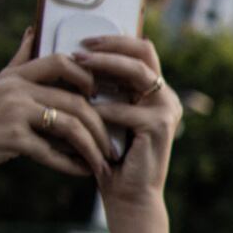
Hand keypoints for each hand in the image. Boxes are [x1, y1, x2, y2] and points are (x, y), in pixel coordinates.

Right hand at [0, 37, 118, 190]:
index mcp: (13, 77)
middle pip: (75, 100)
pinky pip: (53, 152)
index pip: (62, 62)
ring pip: (70, 126)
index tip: (101, 98)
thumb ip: (19, 64)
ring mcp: (10, 112)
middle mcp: (12, 89)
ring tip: (103, 162)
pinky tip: (82, 172)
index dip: (89, 78)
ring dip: (92, 147)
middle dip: (101, 125)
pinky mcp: (10, 138)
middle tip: (113, 143)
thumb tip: (33, 31)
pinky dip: (71, 165)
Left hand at [70, 37, 182, 205]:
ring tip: (77, 65)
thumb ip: (97, 88)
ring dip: (105, 65)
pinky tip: (82, 110)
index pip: (141, 50)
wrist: (127, 194)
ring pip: (137, 72)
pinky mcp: (159, 127)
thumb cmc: (108, 153)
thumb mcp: (102, 113)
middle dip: (109, 46)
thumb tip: (67, 54)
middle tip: (79, 49)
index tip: (83, 39)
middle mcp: (165, 97)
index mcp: (153, 91)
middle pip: (144, 52)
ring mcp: (166, 111)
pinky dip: (101, 108)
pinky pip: (125, 108)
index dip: (114, 39)